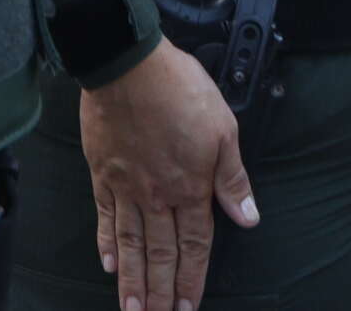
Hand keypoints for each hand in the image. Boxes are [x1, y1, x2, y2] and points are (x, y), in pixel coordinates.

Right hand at [80, 39, 258, 310]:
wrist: (127, 65)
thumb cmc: (177, 88)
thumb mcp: (223, 128)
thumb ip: (233, 177)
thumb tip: (248, 216)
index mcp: (190, 186)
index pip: (194, 245)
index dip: (193, 279)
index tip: (189, 305)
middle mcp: (157, 195)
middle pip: (160, 254)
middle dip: (161, 292)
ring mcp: (126, 186)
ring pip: (131, 244)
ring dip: (133, 280)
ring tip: (132, 309)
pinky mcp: (102, 172)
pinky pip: (104, 216)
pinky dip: (106, 242)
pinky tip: (109, 262)